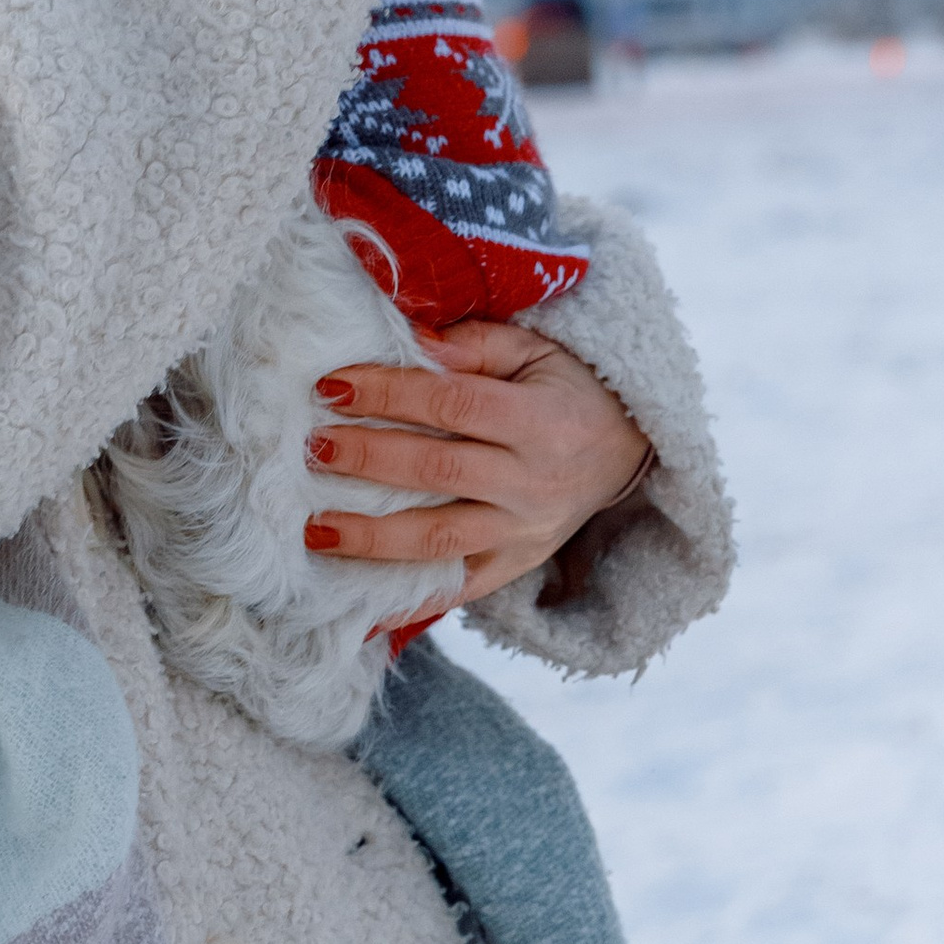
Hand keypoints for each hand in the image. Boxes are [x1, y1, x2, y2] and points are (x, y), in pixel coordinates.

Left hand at [301, 323, 650, 607]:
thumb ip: (475, 345)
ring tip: (315, 530)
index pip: (453, 404)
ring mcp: (525, 532)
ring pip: (441, 540)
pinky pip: (459, 589)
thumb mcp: (537, 351)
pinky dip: (410, 599)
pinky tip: (360, 602)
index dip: (389, 393)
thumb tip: (410, 341)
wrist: (630, 450)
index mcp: (539, 420)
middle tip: (313, 449)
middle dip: (368, 459)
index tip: (332, 385)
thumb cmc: (571, 390)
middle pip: (438, 471)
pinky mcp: (517, 565)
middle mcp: (533, 482)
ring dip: (372, 537)